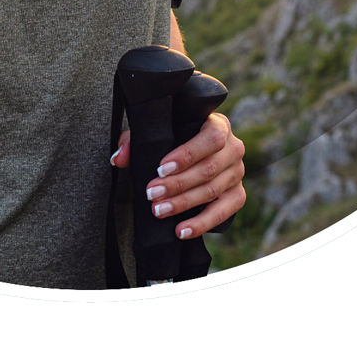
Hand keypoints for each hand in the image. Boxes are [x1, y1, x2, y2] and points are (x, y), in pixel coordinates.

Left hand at [110, 113, 245, 238]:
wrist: (192, 155)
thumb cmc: (174, 139)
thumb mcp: (156, 134)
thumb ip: (135, 142)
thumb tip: (119, 158)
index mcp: (218, 124)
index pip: (210, 139)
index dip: (186, 155)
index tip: (160, 169)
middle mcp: (233, 148)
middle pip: (209, 169)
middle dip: (177, 184)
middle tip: (152, 195)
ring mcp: (238, 173)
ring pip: (213, 190)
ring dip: (184, 204)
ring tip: (159, 211)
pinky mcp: (237, 196)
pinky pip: (223, 212)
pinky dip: (201, 223)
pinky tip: (181, 230)